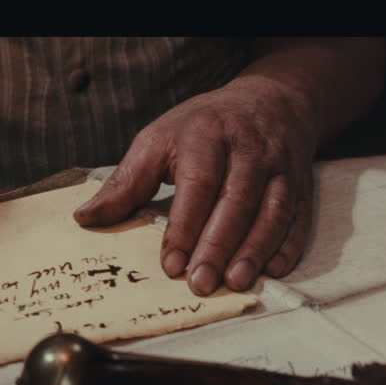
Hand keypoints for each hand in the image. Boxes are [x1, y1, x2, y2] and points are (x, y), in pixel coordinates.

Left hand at [72, 76, 314, 295]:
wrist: (269, 101)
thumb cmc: (203, 128)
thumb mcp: (157, 141)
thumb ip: (125, 182)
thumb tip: (85, 218)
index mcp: (207, 136)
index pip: (198, 184)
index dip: (185, 227)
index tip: (171, 264)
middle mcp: (248, 149)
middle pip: (237, 201)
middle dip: (218, 246)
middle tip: (201, 283)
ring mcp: (280, 167)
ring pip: (272, 212)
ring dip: (254, 250)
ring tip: (235, 283)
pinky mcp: (301, 184)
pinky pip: (297, 218)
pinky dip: (288, 246)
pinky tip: (271, 271)